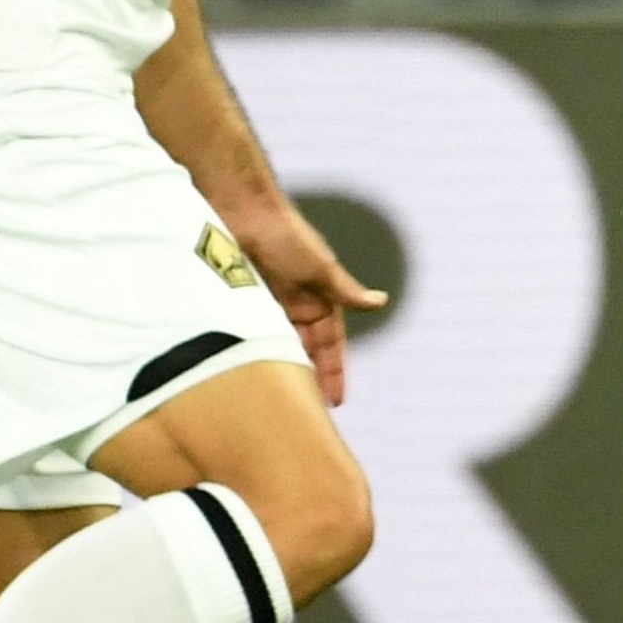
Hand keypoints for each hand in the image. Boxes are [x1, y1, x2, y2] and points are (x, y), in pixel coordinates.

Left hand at [228, 201, 388, 406]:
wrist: (241, 210)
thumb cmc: (284, 235)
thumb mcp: (320, 268)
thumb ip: (346, 290)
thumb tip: (381, 302)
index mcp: (319, 300)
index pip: (330, 344)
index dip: (334, 371)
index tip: (336, 401)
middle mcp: (296, 305)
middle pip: (305, 351)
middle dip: (310, 378)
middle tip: (309, 412)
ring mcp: (268, 304)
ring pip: (278, 346)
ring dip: (281, 369)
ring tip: (283, 401)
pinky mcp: (241, 301)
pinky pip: (251, 335)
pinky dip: (253, 353)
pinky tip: (248, 375)